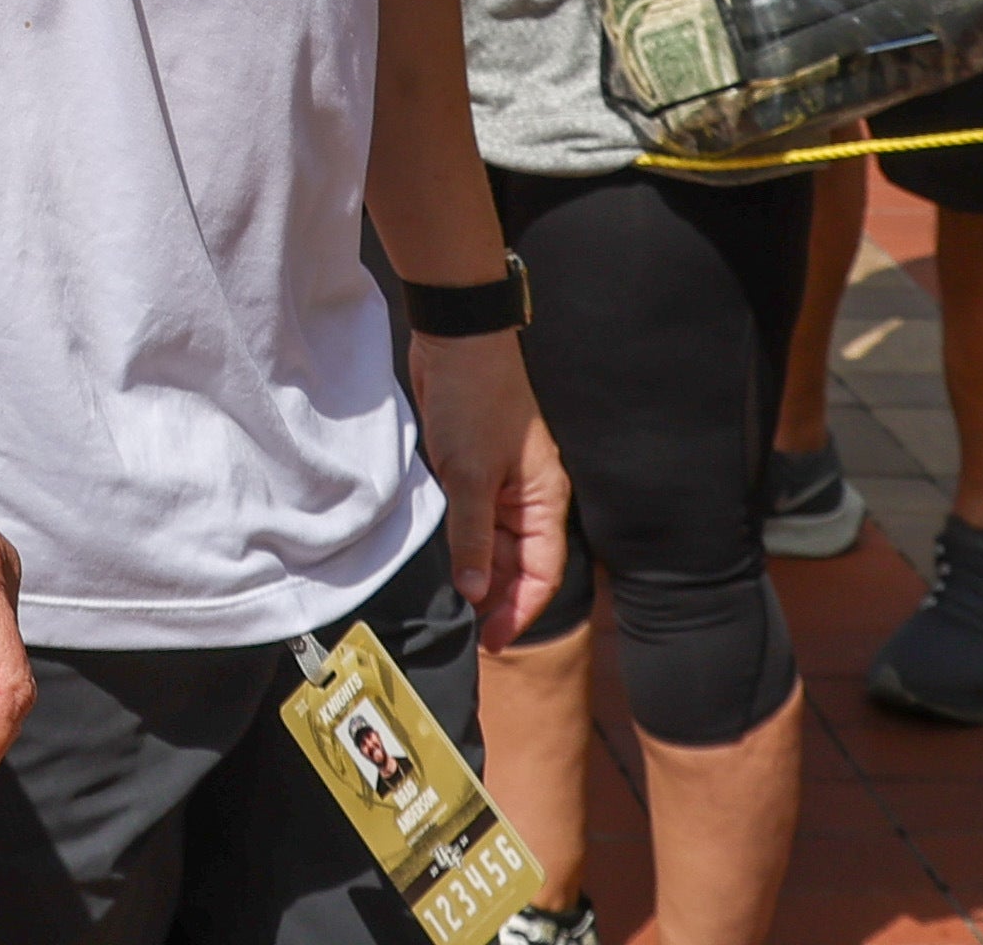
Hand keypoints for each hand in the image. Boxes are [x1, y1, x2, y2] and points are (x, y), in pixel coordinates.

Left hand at [408, 330, 569, 647]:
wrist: (454, 341)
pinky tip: (438, 563)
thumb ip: (473, 537)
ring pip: (491, 545)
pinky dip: (458, 543)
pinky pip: (469, 521)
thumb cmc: (474, 401)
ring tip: (449, 605)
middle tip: (464, 630)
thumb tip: (476, 593)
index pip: (543, 572)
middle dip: (495, 598)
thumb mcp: (470, 476)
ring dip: (474, 573)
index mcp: (544, 500)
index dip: (521, 610)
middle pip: (517, 565)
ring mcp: (497, 485)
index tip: (493, 640)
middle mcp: (525, 498)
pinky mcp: (468, 471)